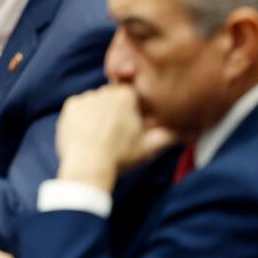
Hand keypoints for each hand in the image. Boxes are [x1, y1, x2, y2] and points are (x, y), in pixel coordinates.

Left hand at [55, 85, 179, 192]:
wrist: (88, 165)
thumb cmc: (121, 157)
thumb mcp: (149, 148)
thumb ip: (168, 136)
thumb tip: (187, 132)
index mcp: (126, 97)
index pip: (130, 96)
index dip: (130, 111)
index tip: (128, 126)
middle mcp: (105, 92)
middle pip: (111, 98)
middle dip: (114, 111)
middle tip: (114, 134)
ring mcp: (86, 98)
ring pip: (94, 103)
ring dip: (97, 114)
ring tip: (99, 137)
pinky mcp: (70, 106)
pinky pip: (78, 108)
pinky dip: (81, 118)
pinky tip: (85, 134)